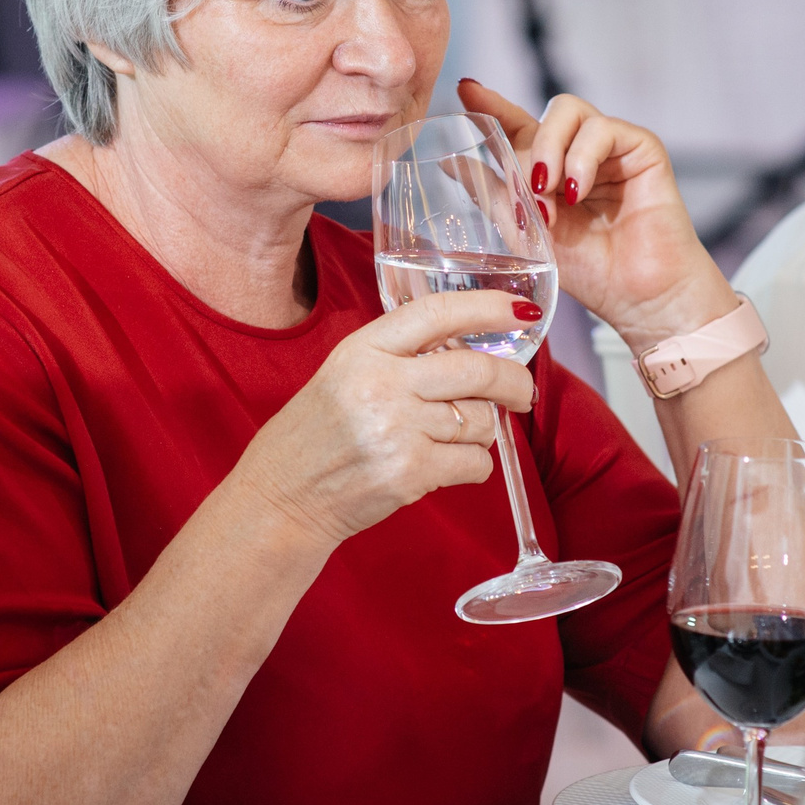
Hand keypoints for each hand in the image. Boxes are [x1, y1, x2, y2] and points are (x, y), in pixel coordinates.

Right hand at [232, 290, 533, 549]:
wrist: (282, 497)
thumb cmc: (315, 437)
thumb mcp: (344, 374)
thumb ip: (400, 357)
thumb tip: (471, 348)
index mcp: (364, 349)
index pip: (438, 312)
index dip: (489, 307)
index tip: (522, 311)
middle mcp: (381, 383)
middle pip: (477, 369)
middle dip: (514, 382)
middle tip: (521, 393)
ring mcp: (397, 428)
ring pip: (481, 420)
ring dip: (481, 432)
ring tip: (449, 440)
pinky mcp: (410, 471)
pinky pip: (476, 462)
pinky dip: (473, 466)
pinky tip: (442, 465)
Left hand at [457, 77, 735, 349]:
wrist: (639, 298)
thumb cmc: (590, 272)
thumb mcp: (526, 233)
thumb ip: (491, 194)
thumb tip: (448, 163)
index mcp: (551, 168)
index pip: (517, 124)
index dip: (491, 104)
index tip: (465, 90)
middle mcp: (579, 151)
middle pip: (540, 114)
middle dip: (525, 152)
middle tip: (530, 195)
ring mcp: (611, 147)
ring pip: (568, 110)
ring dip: (550, 149)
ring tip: (551, 193)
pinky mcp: (642, 148)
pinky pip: (602, 129)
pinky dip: (582, 157)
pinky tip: (578, 191)